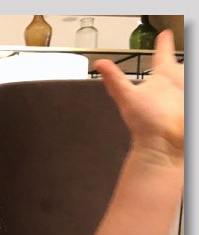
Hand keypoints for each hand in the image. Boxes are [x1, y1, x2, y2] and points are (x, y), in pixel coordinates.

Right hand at [94, 30, 183, 163]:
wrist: (164, 143)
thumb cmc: (149, 122)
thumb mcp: (127, 98)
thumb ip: (114, 80)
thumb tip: (100, 64)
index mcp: (164, 72)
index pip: (163, 51)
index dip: (163, 43)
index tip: (164, 36)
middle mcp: (180, 78)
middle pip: (179, 69)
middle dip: (174, 75)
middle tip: (170, 84)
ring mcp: (187, 92)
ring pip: (184, 85)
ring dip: (179, 90)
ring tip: (172, 104)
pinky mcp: (189, 109)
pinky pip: (184, 99)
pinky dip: (180, 104)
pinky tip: (176, 112)